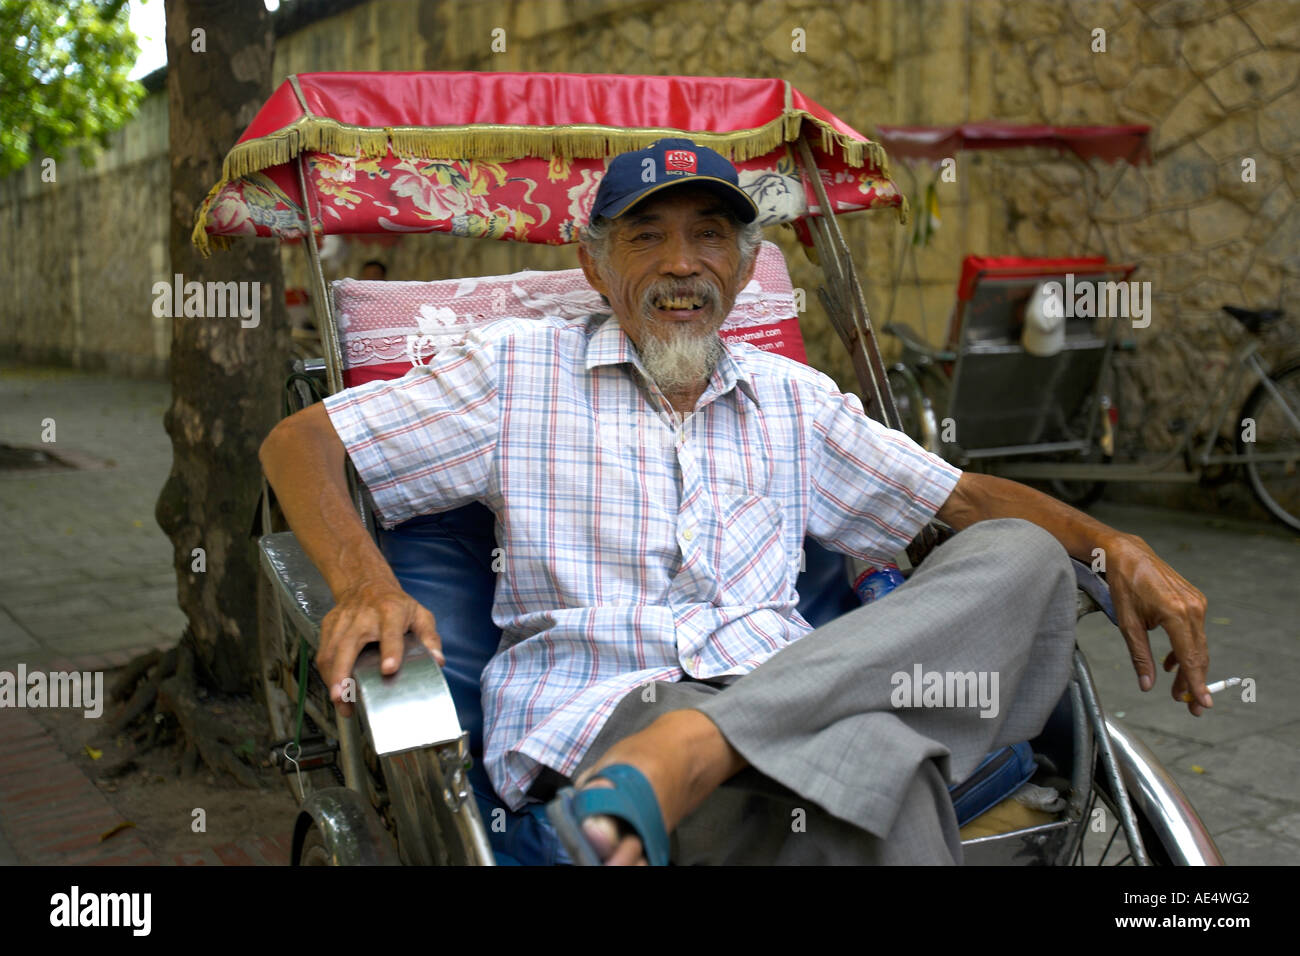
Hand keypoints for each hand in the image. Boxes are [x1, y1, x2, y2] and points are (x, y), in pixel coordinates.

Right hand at [316, 577, 443, 717]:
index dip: (390, 650)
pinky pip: (323, 652)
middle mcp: (363, 616)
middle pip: (348, 645)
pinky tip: (335, 689)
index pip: (390, 632)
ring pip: (331, 652)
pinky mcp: (329, 625)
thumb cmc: (396, 604)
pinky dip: (326, 673)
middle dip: (342, 672)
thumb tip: (438, 660)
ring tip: (340, 702)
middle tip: (343, 696)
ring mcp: (343, 621)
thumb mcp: (419, 614)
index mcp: (391, 611)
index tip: (389, 669)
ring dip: (332, 679)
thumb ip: (429, 637)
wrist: (366, 583)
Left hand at [1103, 534, 1210, 715]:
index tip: (1203, 704)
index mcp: (1176, 613)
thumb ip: (1140, 656)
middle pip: (1197, 654)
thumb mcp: (1127, 624)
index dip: (1196, 684)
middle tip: (1190, 706)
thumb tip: (1147, 685)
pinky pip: (1194, 632)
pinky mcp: (1194, 600)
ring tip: (1178, 690)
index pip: (1190, 657)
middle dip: (1194, 682)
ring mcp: (1196, 602)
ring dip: (1189, 668)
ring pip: (1197, 645)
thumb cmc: (1124, 586)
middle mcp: (1192, 608)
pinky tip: (1172, 663)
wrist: (1129, 554)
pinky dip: (1185, 649)